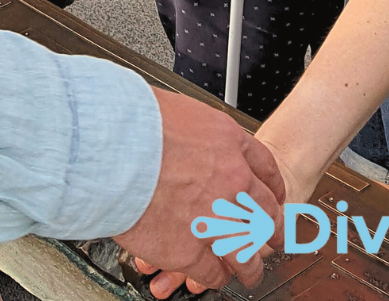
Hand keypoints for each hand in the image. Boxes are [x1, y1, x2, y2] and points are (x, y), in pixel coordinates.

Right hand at [114, 90, 284, 293]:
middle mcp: (231, 180)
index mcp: (228, 141)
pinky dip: (215, 278)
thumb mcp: (180, 109)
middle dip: (272, 228)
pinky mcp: (189, 249)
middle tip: (274, 238)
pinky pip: (212, 271)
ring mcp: (214, 217)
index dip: (271, 186)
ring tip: (251, 273)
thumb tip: (187, 139)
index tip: (273, 196)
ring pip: (246, 250)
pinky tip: (215, 278)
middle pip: (265, 212)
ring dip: (251, 265)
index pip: (264, 167)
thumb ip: (194, 133)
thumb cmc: (135, 121)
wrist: (114, 145)